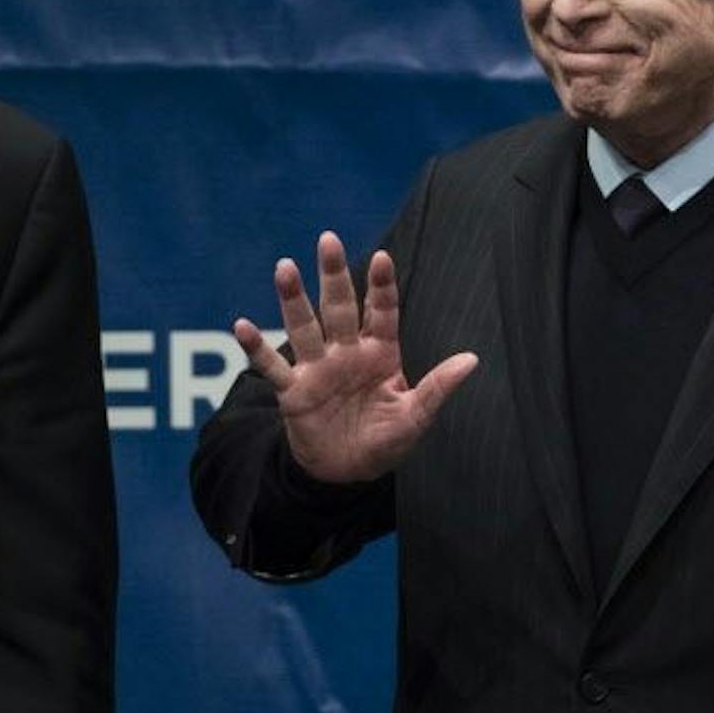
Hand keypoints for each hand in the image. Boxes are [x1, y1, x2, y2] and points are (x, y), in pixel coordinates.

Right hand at [233, 230, 478, 483]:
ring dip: (293, 299)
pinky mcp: (293, 391)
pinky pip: (272, 366)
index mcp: (379, 353)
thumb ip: (437, 387)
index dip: (381, 286)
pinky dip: (256, 347)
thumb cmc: (384, 439)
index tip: (382, 258)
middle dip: (334, 275)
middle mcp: (346, 352)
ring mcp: (317, 368)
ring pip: (303, 327)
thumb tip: (472, 360)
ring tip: (285, 268)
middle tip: (328, 240)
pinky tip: (241, 325)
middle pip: (339, 307)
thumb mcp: (415, 416)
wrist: (346, 472)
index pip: (381, 311)